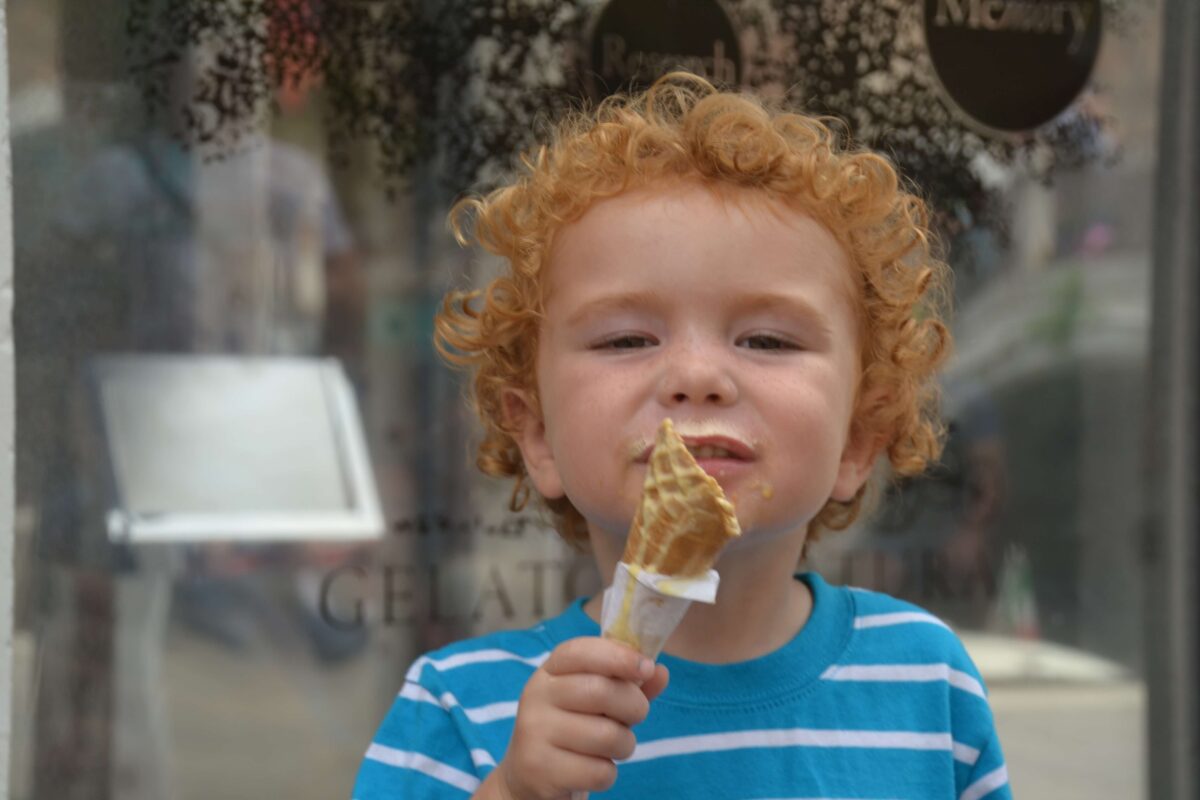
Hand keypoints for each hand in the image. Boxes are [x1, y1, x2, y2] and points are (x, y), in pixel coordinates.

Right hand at [487, 637, 668, 799]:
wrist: (530, 775)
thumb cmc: (573, 728)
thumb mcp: (597, 700)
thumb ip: (628, 683)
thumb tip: (660, 672)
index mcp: (550, 671)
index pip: (581, 651)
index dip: (618, 655)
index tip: (647, 667)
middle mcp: (536, 696)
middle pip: (601, 691)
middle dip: (634, 707)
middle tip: (633, 717)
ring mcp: (534, 733)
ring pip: (606, 736)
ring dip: (624, 745)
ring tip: (612, 747)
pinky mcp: (540, 770)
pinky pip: (599, 771)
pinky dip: (607, 774)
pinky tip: (592, 769)